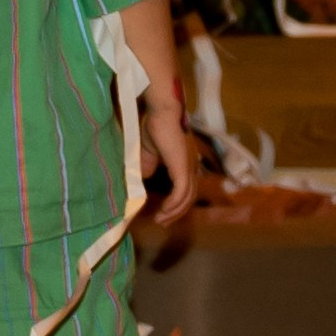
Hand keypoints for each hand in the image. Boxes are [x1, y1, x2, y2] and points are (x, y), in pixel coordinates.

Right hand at [141, 93, 196, 222]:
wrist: (162, 112)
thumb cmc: (155, 126)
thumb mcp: (148, 152)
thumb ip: (148, 166)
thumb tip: (144, 180)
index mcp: (185, 163)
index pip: (186, 189)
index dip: (177, 204)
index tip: (164, 214)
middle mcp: (191, 167)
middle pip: (189, 198)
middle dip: (176, 213)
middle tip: (163, 222)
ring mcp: (189, 168)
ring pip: (186, 198)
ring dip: (174, 212)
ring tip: (161, 220)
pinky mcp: (183, 168)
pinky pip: (181, 192)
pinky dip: (174, 204)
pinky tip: (164, 210)